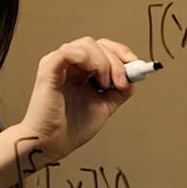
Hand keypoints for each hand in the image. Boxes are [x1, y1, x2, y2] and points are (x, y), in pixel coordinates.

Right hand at [20, 37, 137, 163]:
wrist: (53, 143)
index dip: (122, 54)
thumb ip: (119, 90)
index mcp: (81, 71)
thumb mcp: (104, 105)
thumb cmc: (71, 127)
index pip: (104, 49)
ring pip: (86, 44)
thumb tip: (134, 76)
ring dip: (103, 62)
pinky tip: (91, 71)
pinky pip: (66, 52)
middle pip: (98, 44)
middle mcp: (70, 65)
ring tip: (104, 84)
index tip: (137, 68)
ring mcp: (58, 65)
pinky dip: (84, 56)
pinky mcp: (48, 70)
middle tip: (122, 82)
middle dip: (117, 61)